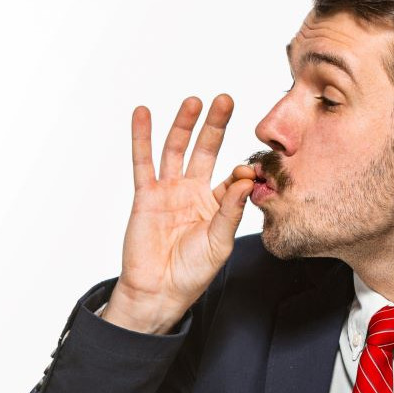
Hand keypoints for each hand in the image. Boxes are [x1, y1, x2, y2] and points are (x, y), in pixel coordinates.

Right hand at [99, 95, 255, 334]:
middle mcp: (193, 192)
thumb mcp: (220, 242)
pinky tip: (143, 114)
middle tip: (225, 100)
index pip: (232, 176)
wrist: (158, 291)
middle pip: (205, 150)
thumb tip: (245, 179)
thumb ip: (231, 210)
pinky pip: (143, 162)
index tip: (251, 167)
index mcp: (216, 204)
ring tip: (193, 101)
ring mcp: (168, 191)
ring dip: (183, 125)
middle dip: (214, 126)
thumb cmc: (192, 273)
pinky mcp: (146, 195)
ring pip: (176, 150)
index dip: (243, 168)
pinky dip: (142, 137)